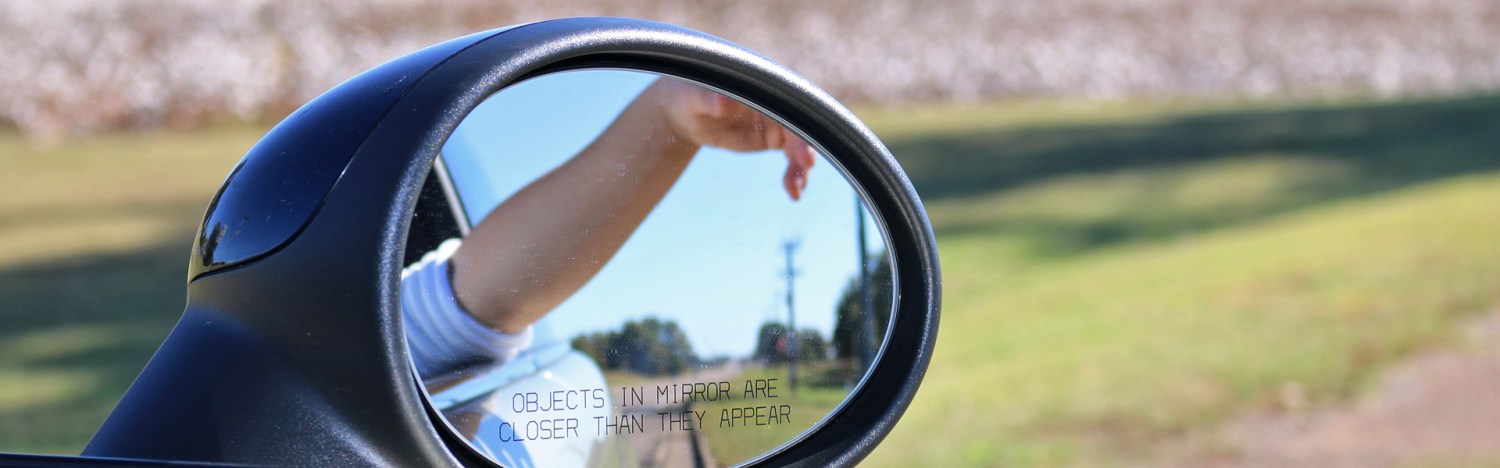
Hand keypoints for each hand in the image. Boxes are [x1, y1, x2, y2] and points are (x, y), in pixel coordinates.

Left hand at [650, 78, 815, 199]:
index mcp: (764, 85)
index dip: (798, 127)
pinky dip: (794, 174)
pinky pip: (791, 157)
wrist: (686, 110)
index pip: (788, 106)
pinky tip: (793, 193)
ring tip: (795, 191)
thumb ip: (711, 98)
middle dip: (804, 150)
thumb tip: (723, 102)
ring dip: (801, 168)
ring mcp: (777, 120)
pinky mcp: (773, 138)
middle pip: (799, 126)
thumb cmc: (690, 92)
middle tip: (803, 170)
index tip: (801, 150)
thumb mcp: (696, 95)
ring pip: (799, 145)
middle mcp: (777, 101)